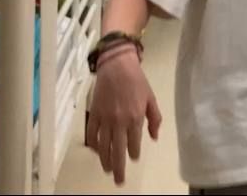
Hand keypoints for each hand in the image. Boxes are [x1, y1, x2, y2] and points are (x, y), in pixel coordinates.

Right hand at [85, 45, 161, 184]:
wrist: (117, 66)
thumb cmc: (137, 81)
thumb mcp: (151, 99)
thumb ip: (154, 119)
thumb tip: (154, 137)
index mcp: (135, 118)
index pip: (133, 144)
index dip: (133, 153)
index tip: (134, 158)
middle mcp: (119, 122)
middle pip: (117, 151)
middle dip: (118, 167)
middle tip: (119, 180)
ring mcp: (104, 119)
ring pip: (103, 146)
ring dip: (105, 160)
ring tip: (107, 169)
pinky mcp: (94, 114)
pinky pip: (92, 135)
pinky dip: (93, 145)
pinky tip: (97, 151)